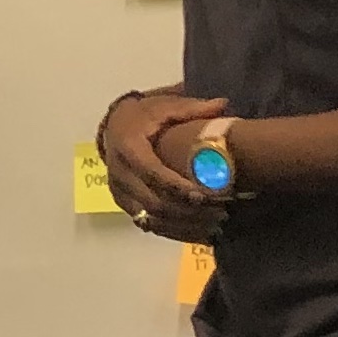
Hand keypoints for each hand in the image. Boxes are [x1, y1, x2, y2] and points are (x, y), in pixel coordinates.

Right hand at [99, 87, 229, 231]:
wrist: (115, 126)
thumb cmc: (144, 116)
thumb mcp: (165, 106)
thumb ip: (193, 109)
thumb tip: (222, 104)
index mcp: (128, 148)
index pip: (152, 173)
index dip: (178, 187)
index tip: (206, 195)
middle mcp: (119, 173)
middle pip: (152, 202)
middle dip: (187, 211)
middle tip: (219, 213)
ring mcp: (119, 192)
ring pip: (150, 219)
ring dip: (183, 225)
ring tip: (215, 224)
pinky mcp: (124, 204)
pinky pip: (148, 225)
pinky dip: (174, 231)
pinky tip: (200, 232)